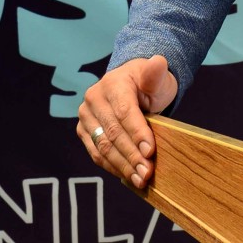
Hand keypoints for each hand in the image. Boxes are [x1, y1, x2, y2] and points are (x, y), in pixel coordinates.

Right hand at [78, 55, 178, 189]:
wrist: (133, 84)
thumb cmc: (149, 83)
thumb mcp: (159, 77)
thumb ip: (157, 73)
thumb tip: (158, 62)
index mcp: (112, 84)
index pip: (124, 112)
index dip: (137, 133)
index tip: (151, 151)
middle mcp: (93, 99)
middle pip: (113, 133)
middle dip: (131, 155)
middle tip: (147, 173)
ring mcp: (85, 116)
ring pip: (103, 146)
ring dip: (122, 166)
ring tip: (140, 180)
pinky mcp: (84, 131)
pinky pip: (96, 152)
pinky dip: (112, 166)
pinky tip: (127, 176)